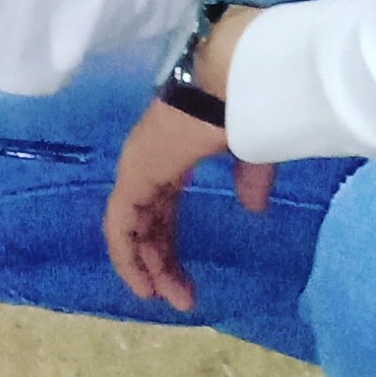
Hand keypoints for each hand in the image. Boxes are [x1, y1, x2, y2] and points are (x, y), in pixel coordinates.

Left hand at [103, 5, 272, 310]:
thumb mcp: (253, 150)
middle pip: (149, 219)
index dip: (169, 241)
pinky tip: (143, 283)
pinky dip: (128, 255)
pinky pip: (121, 224)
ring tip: (164, 297)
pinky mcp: (136, 174)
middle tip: (182, 297)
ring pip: (132, 226)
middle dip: (162, 260)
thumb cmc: (248, 103)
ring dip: (146, 264)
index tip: (184, 277)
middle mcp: (150, 158)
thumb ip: (250, 178)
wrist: (236, 79)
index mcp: (174, 150)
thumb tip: (253, 207)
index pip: (163, 203)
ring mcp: (140, 165)